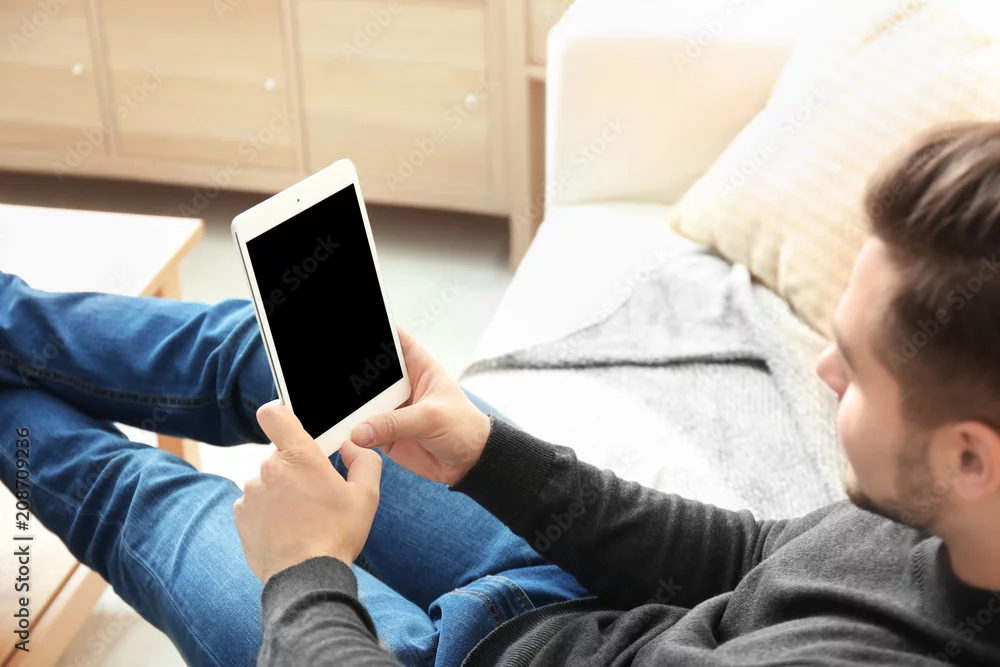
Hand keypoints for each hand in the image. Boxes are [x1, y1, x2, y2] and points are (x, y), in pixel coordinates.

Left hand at [233, 401, 381, 583]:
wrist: (307, 577)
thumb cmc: (337, 534)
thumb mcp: (367, 496)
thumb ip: (364, 460)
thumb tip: (352, 447)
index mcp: (298, 455)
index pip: (274, 414)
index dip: (279, 415)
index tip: (288, 426)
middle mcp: (268, 468)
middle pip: (278, 455)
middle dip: (293, 468)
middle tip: (314, 495)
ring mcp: (251, 492)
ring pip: (266, 480)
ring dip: (280, 492)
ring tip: (300, 518)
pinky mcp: (240, 514)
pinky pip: (254, 503)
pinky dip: (267, 511)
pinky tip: (285, 529)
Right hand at [350, 328, 490, 485]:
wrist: (470, 462)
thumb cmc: (464, 428)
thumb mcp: (433, 417)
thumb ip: (396, 423)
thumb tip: (362, 430)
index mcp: (418, 366)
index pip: (394, 338)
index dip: (376, 329)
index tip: (353, 332)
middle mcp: (401, 385)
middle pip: (369, 370)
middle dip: (353, 374)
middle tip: (338, 380)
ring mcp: (391, 408)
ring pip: (361, 401)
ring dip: (349, 406)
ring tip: (337, 409)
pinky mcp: (384, 432)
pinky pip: (361, 430)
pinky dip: (352, 431)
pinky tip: (341, 430)